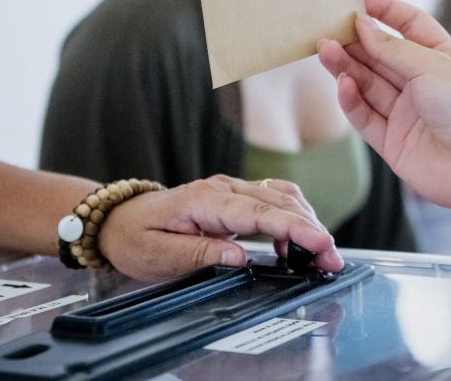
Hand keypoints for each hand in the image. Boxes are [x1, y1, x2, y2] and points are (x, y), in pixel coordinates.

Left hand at [100, 175, 342, 280]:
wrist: (118, 221)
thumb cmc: (135, 238)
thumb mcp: (159, 256)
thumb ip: (200, 254)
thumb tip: (240, 257)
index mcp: (204, 200)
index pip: (260, 212)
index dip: (295, 228)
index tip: (321, 244)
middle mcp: (222, 188)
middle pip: (280, 201)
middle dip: (312, 229)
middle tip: (332, 261)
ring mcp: (230, 190)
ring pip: (282, 197)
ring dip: (307, 222)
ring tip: (321, 255)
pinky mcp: (235, 198)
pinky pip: (273, 200)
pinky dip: (293, 217)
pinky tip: (297, 244)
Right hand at [317, 0, 450, 221]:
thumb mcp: (432, 65)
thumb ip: (392, 48)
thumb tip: (361, 25)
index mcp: (441, 57)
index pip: (410, 25)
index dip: (385, 10)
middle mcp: (422, 83)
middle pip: (381, 55)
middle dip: (355, 41)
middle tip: (327, 28)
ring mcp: (406, 113)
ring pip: (367, 84)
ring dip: (346, 67)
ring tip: (324, 50)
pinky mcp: (392, 141)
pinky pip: (365, 116)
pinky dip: (351, 100)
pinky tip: (343, 84)